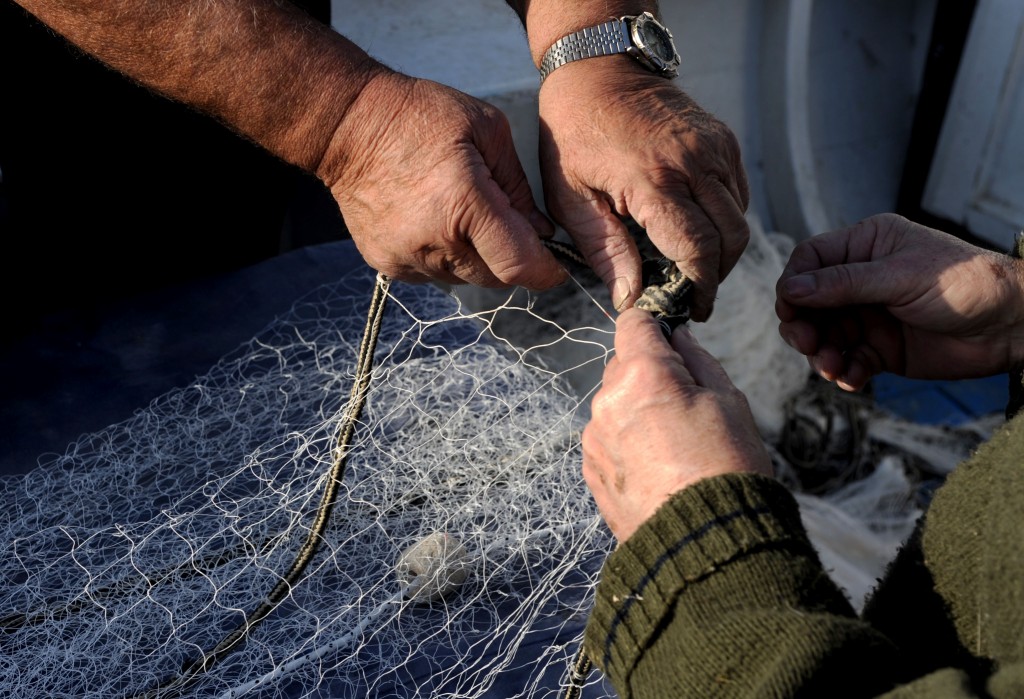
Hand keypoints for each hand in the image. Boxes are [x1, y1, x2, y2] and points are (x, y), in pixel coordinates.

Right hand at [320, 70, 565, 288]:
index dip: (545, 271)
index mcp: (464, 205)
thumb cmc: (421, 115)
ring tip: (463, 214)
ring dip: (477, 257)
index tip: (555, 266)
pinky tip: (435, 221)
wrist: (347, 126)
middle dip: (511, 258)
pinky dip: (446, 258)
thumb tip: (541, 231)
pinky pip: (434, 275)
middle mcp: (435, 242)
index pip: (518, 265)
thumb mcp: (487, 130)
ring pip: (466, 279)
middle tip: (507, 224)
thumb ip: (519, 187)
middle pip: (496, 277)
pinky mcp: (388, 264)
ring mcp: (407, 258)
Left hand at [537, 59, 749, 318]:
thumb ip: (604, 250)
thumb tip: (629, 298)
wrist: (597, 71)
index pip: (698, 249)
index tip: (691, 309)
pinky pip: (738, 195)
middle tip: (691, 294)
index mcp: (653, 179)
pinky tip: (694, 229)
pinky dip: (724, 221)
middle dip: (716, 276)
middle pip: (730, 239)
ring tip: (690, 266)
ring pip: (740, 219)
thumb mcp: (570, 197)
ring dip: (722, 251)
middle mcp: (695, 162)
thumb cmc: (574, 134)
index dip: (699, 287)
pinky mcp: (723, 140)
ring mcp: (715, 148)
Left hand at [582, 309, 771, 541]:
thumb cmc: (728, 467)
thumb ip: (697, 360)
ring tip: (674, 446)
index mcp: (643, 374)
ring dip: (636, 411)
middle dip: (649, 375)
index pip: (634, 323)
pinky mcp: (591, 470)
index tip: (671, 342)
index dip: (654, 327)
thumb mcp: (730, 401)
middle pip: (622, 365)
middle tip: (686, 406)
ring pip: (614, 404)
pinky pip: (607, 439)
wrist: (706, 543)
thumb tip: (677, 338)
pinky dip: (626, 443)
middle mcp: (607, 400)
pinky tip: (657, 467)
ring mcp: (594, 438)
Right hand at [776, 213, 1023, 390]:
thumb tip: (790, 289)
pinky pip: (849, 361)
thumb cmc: (965, 283)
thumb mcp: (899, 276)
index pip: (811, 260)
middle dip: (804, 326)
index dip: (794, 284)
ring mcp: (871, 316)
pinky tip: (853, 379)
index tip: (789, 310)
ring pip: (825, 336)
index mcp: (867, 247)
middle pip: (810, 303)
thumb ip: (842, 284)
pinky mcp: (882, 349)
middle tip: (808, 344)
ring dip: (822, 355)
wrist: (1012, 327)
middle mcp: (863, 280)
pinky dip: (845, 372)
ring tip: (832, 368)